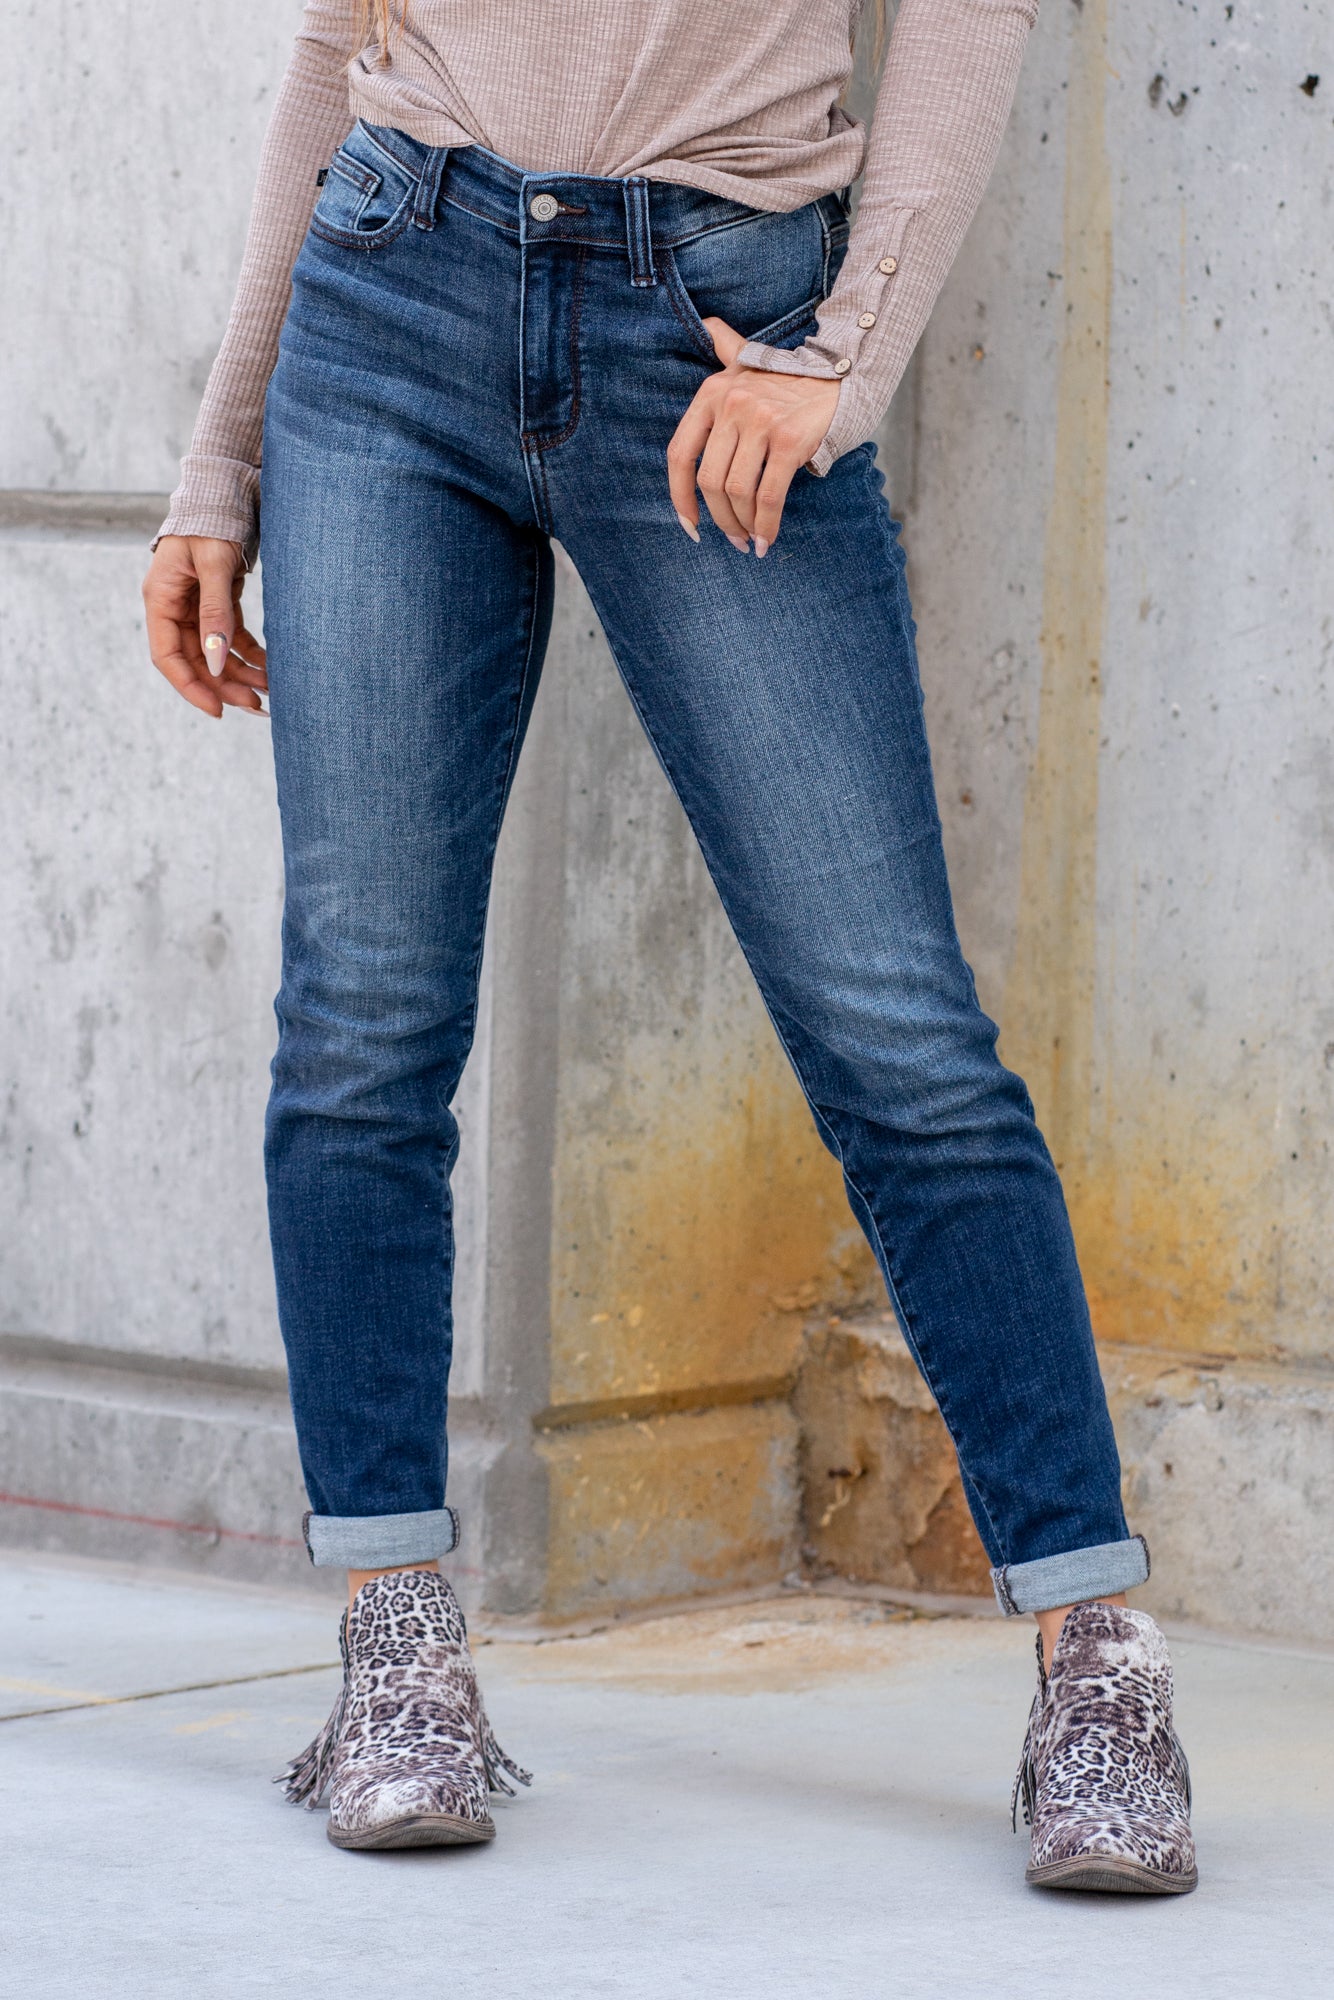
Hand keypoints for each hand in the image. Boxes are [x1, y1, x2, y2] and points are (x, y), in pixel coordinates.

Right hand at [143, 536, 267, 719]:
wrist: (227, 490)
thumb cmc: (213, 519)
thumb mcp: (213, 564)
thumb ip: (215, 611)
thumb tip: (217, 659)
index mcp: (161, 599)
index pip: (167, 656)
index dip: (191, 687)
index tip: (218, 710)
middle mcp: (175, 607)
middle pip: (195, 660)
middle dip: (225, 686)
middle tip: (257, 705)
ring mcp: (196, 606)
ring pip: (215, 653)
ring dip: (240, 675)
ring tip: (269, 693)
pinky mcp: (219, 601)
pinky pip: (231, 637)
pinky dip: (250, 654)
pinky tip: (270, 668)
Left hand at [666, 317, 840, 556]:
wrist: (843, 373)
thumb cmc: (790, 378)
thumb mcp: (748, 358)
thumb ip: (724, 347)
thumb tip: (707, 324)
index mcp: (711, 393)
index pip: (680, 454)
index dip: (679, 496)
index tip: (689, 525)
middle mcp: (731, 405)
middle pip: (709, 481)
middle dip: (719, 519)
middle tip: (733, 538)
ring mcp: (760, 421)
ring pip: (737, 491)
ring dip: (743, 525)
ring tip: (752, 540)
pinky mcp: (788, 440)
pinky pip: (768, 496)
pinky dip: (766, 525)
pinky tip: (767, 540)